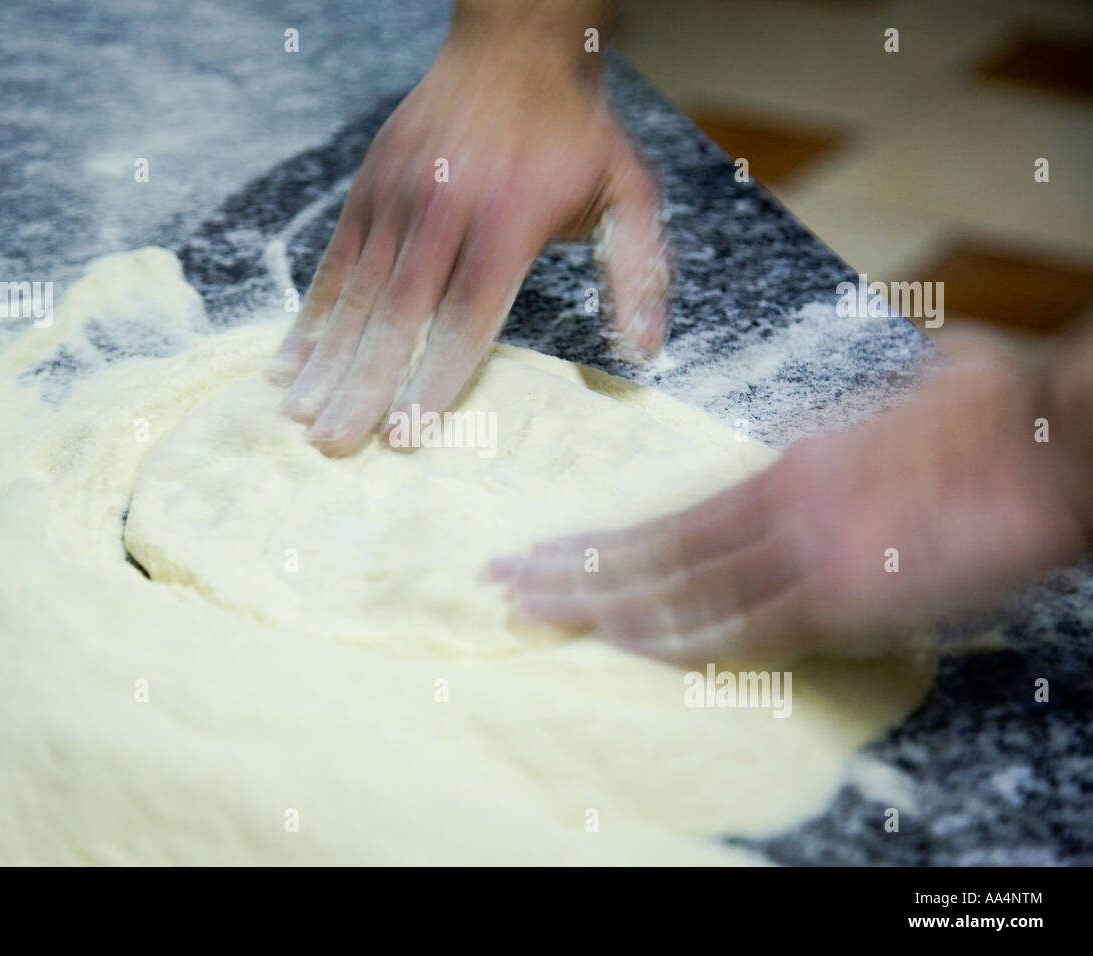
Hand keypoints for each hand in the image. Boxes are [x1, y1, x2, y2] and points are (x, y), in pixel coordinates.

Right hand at [271, 17, 673, 455]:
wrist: (516, 46)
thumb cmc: (575, 132)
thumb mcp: (628, 188)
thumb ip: (637, 269)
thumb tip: (648, 349)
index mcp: (510, 218)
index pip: (466, 314)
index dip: (435, 378)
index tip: (407, 433)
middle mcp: (446, 208)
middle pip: (400, 313)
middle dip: (364, 386)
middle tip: (335, 445)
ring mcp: (399, 197)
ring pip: (359, 292)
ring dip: (327, 359)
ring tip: (302, 417)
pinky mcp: (369, 188)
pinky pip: (335, 262)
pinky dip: (311, 315)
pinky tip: (288, 361)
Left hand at [489, 354, 1092, 662]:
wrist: (1043, 438)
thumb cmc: (981, 419)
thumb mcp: (883, 419)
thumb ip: (829, 454)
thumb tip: (803, 467)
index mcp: (783, 466)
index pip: (664, 516)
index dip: (598, 540)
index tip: (543, 551)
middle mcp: (775, 502)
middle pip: (648, 546)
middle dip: (570, 567)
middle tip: (499, 581)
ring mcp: (802, 545)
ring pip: (676, 583)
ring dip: (599, 601)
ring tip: (531, 612)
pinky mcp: (842, 586)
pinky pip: (742, 623)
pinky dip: (678, 634)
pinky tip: (624, 641)